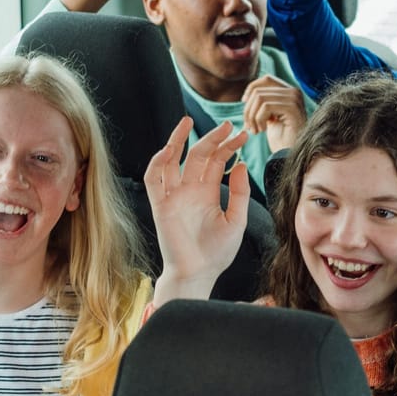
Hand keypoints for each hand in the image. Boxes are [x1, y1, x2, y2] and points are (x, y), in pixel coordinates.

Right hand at [145, 118, 249, 296]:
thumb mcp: (236, 221)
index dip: (228, 146)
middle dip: (211, 138)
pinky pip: (153, 180)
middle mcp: (189, 189)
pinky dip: (157, 163)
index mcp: (207, 192)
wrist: (198, 274)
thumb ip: (239, 193)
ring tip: (188, 122)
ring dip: (178, 140)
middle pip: (197, 155)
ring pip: (172, 160)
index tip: (243, 135)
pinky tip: (168, 150)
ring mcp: (173, 196)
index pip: (216, 161)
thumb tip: (241, 165)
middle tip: (227, 125)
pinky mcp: (160, 205)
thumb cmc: (216, 252)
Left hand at [241, 75, 306, 153]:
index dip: (251, 89)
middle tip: (249, 126)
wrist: (289, 155)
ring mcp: (294, 99)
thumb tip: (246, 96)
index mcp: (290, 91)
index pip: (266, 79)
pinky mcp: (292, 108)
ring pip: (260, 98)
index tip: (244, 102)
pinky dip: (258, 120)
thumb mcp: (269, 116)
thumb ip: (263, 102)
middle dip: (248, 109)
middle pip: (260, 90)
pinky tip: (262, 130)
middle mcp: (294, 92)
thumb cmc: (280, 139)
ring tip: (255, 130)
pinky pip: (265, 107)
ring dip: (252, 116)